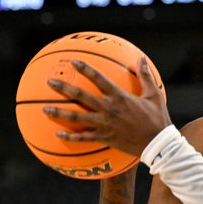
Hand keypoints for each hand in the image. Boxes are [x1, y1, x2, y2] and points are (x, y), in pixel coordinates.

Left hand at [43, 56, 170, 156]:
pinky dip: (70, 137)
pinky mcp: (104, 138)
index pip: (98, 79)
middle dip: (64, 88)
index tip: (73, 61)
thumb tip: (140, 59)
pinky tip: (58, 134)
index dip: (85, 68)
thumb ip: (145, 76)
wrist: (158, 144)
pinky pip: (84, 138)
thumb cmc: (157, 118)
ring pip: (78, 118)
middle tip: (50, 82)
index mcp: (119, 96)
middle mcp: (108, 109)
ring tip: (45, 109)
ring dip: (60, 113)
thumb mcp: (154, 95)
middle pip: (81, 96)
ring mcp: (105, 124)